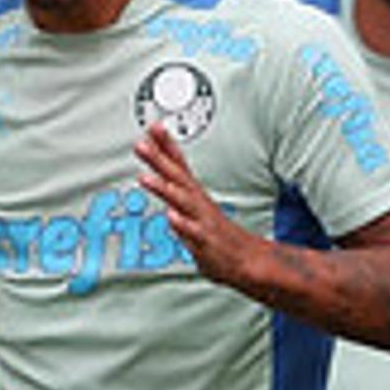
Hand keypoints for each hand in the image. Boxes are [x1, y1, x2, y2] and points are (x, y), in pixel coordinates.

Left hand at [134, 123, 259, 290]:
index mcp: (194, 194)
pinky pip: (194, 232)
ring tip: (145, 177)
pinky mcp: (207, 243)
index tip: (153, 127)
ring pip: (182, 202)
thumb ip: (177, 193)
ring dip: (164, 188)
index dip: (166, 145)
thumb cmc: (218, 235)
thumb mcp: (196, 208)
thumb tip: (160, 175)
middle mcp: (198, 203)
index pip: (179, 165)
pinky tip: (171, 216)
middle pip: (177, 177)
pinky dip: (182, 224)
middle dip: (158, 159)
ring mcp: (203, 221)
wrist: (248, 261)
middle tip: (141, 144)